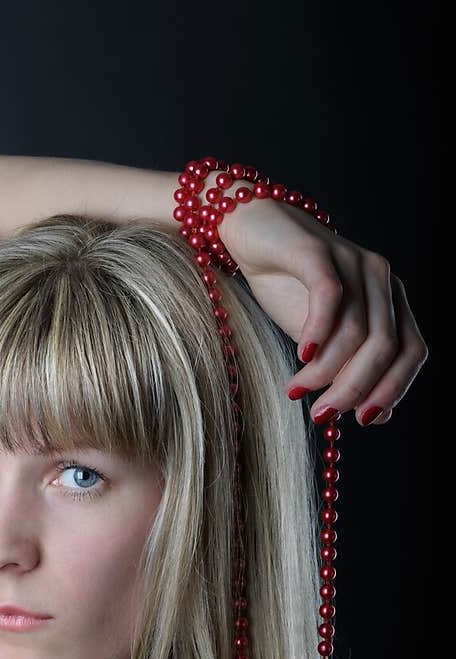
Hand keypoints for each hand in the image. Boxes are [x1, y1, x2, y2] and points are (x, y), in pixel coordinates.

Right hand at [219, 198, 427, 426]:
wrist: (252, 233)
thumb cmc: (288, 286)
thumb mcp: (323, 338)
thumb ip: (348, 368)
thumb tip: (376, 416)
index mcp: (390, 300)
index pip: (412, 351)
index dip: (393, 389)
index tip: (362, 420)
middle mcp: (380, 278)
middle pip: (385, 347)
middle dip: (354, 389)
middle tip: (322, 413)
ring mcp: (351, 260)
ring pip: (356, 330)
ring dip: (325, 371)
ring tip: (298, 389)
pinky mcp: (318, 251)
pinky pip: (329, 298)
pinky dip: (318, 333)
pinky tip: (301, 356)